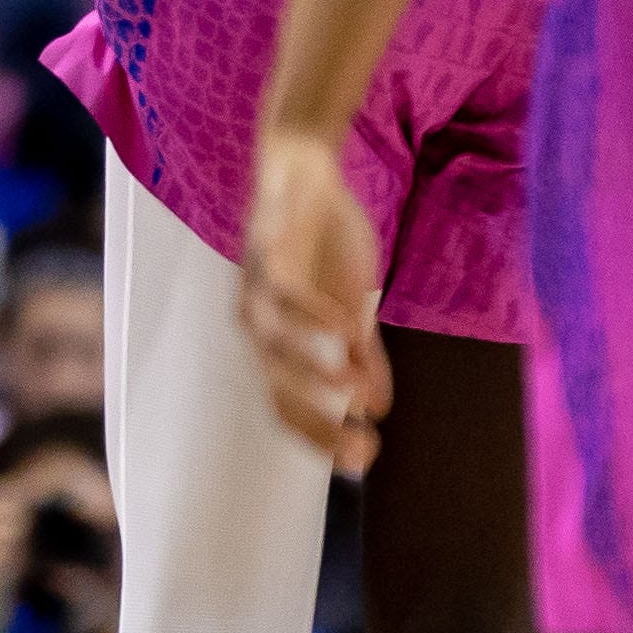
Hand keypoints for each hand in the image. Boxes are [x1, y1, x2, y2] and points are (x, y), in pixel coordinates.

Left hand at [236, 126, 390, 466]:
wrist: (303, 171)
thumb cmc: (323, 242)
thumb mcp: (349, 304)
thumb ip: (359, 354)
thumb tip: (377, 409)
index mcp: (273, 343)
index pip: (289, 406)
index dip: (322, 438)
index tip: (365, 462)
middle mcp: (256, 323)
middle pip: (278, 390)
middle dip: (319, 424)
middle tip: (363, 451)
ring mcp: (257, 287)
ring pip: (275, 346)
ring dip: (314, 374)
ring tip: (353, 398)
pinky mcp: (270, 250)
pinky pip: (285, 291)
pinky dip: (314, 315)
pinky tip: (346, 331)